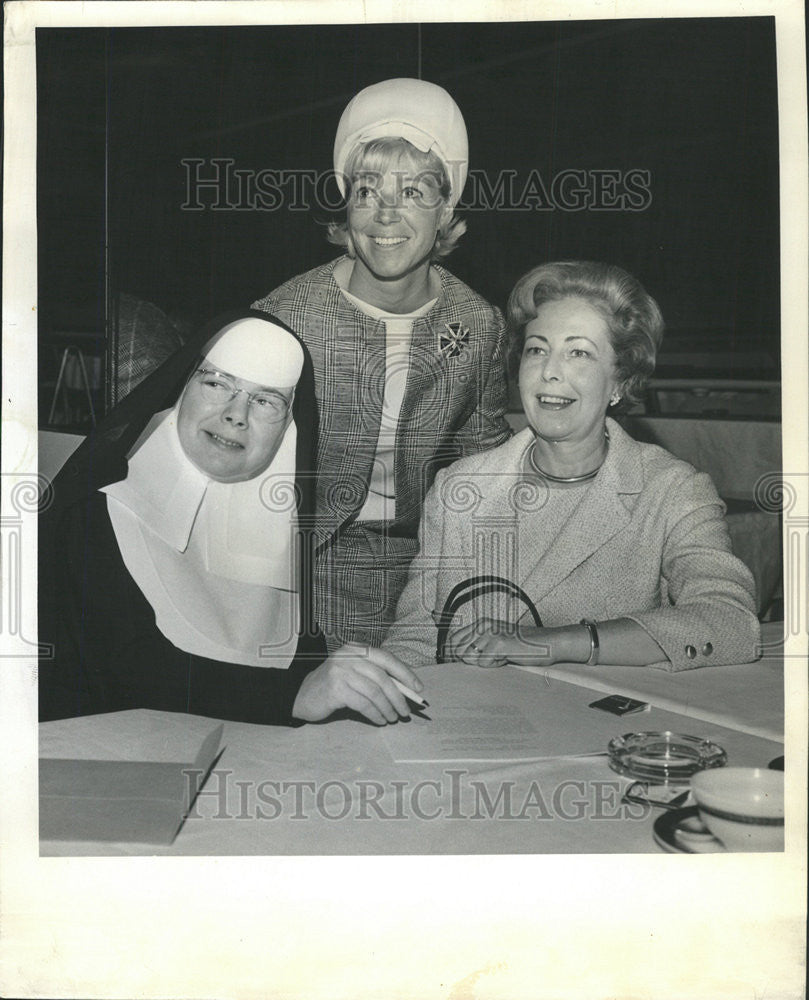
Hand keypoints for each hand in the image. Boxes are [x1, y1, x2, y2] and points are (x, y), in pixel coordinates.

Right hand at [292, 645, 424, 724]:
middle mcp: (349, 656)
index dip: (405, 674)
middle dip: (398, 697)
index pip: (387, 658)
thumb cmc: (334, 686)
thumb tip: (406, 689)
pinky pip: (363, 704)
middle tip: (406, 711)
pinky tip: (380, 720)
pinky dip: (375, 714)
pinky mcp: (335, 688)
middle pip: (382, 677)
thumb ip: (375, 675)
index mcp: (357, 649)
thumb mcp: (354, 673)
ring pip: (375, 692)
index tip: (418, 688)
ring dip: (388, 708)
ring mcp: (340, 671)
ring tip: (393, 718)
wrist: (302, 695)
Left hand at [447, 617, 553, 667]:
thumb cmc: (523, 645)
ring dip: (484, 662)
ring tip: (501, 656)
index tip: (463, 661)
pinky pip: (484, 664)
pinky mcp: (498, 644)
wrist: (546, 643)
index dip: (454, 653)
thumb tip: (457, 657)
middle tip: (490, 658)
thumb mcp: (496, 641)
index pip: (454, 639)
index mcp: (481, 623)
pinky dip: (495, 665)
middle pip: (458, 650)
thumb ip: (477, 646)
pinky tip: (507, 658)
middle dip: (470, 660)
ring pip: (470, 658)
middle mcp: (483, 625)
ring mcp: (490, 634)